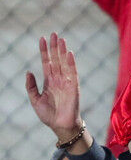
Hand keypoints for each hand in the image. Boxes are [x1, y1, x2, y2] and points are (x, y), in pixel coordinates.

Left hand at [26, 33, 91, 153]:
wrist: (61, 126)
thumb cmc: (49, 115)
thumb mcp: (35, 100)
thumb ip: (31, 86)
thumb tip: (28, 72)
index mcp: (49, 82)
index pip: (46, 63)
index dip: (44, 51)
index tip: (42, 38)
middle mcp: (58, 80)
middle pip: (56, 59)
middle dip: (54, 47)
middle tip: (53, 33)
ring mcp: (66, 83)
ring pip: (64, 63)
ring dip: (62, 51)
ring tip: (61, 39)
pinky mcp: (74, 88)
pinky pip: (72, 73)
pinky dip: (71, 63)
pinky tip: (69, 53)